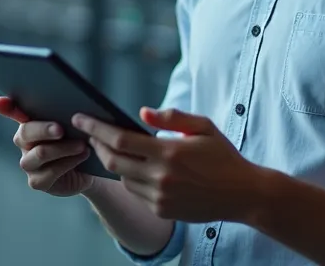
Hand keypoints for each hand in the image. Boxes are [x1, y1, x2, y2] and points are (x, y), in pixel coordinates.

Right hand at [0, 97, 95, 196]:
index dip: (7, 108)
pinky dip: (68, 162)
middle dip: (44, 129)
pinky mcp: (36, 182)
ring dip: (64, 148)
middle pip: (26, 132)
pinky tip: (82, 156)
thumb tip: (67, 97)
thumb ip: (63, 111)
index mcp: (28, 123)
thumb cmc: (77, 141)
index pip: (14, 111)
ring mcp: (28, 164)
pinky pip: (50, 171)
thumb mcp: (72, 124)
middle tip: (61, 129)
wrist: (88, 169)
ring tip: (82, 145)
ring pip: (40, 152)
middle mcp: (23, 143)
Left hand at [72, 107, 263, 223]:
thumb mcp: (204, 127)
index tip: (80, 118)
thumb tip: (141, 112)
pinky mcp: (162, 211)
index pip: (120, 138)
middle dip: (97, 145)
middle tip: (90, 133)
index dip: (96, 128)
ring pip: (122, 178)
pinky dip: (130, 179)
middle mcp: (160, 177)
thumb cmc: (223, 156)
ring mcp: (160, 197)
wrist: (243, 194)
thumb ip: (172, 117)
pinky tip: (134, 168)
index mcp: (169, 152)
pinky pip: (136, 193)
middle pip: (113, 161)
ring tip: (113, 148)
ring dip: (115, 163)